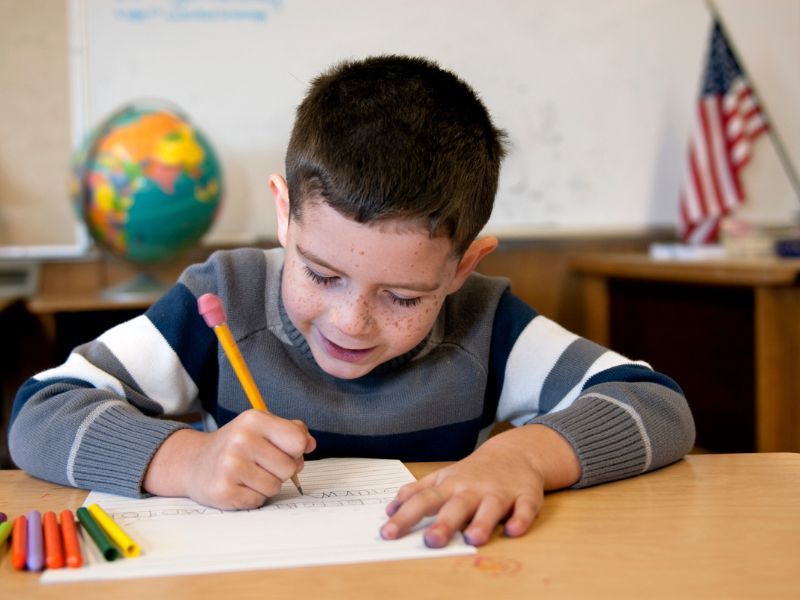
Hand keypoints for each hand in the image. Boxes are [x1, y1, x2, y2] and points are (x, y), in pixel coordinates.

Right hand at [144, 410, 315, 508]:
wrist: (194, 463)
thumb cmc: (237, 445)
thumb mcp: (261, 427)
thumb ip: (291, 431)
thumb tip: (311, 444)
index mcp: (254, 420)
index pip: (297, 441)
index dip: (296, 451)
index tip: (284, 450)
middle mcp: (241, 439)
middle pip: (289, 468)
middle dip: (281, 471)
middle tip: (262, 465)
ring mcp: (230, 466)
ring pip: (275, 487)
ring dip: (267, 485)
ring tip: (249, 475)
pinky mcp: (223, 491)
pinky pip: (258, 501)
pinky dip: (253, 497)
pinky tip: (239, 485)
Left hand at [379, 424, 579, 546]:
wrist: (516, 452)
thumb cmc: (474, 471)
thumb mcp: (443, 477)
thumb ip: (417, 491)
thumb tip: (389, 508)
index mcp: (450, 486)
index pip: (423, 501)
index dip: (405, 516)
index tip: (388, 533)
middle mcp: (473, 489)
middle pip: (456, 506)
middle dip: (444, 523)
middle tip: (431, 541)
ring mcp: (500, 492)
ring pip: (490, 508)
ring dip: (483, 522)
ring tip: (473, 538)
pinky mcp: (525, 496)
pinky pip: (525, 509)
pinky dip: (521, 519)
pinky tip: (514, 530)